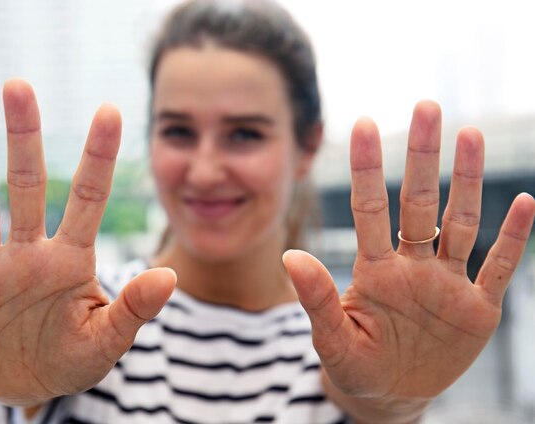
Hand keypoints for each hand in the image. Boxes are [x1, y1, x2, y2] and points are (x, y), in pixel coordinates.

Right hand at [0, 80, 175, 405]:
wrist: (31, 386)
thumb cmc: (76, 357)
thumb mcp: (109, 339)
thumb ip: (134, 308)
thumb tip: (169, 276)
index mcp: (71, 259)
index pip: (88, 198)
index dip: (98, 156)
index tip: (109, 110)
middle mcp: (28, 253)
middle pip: (26, 186)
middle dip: (24, 139)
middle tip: (19, 86)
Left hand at [283, 101, 534, 400]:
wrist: (389, 395)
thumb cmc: (354, 364)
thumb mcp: (331, 337)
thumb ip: (316, 298)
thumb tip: (289, 255)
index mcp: (375, 270)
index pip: (370, 210)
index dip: (367, 169)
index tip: (364, 123)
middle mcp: (412, 266)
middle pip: (419, 203)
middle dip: (422, 157)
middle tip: (427, 107)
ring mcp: (446, 284)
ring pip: (460, 223)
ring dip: (466, 183)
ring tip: (469, 135)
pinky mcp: (477, 310)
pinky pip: (498, 268)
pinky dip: (512, 239)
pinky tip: (525, 203)